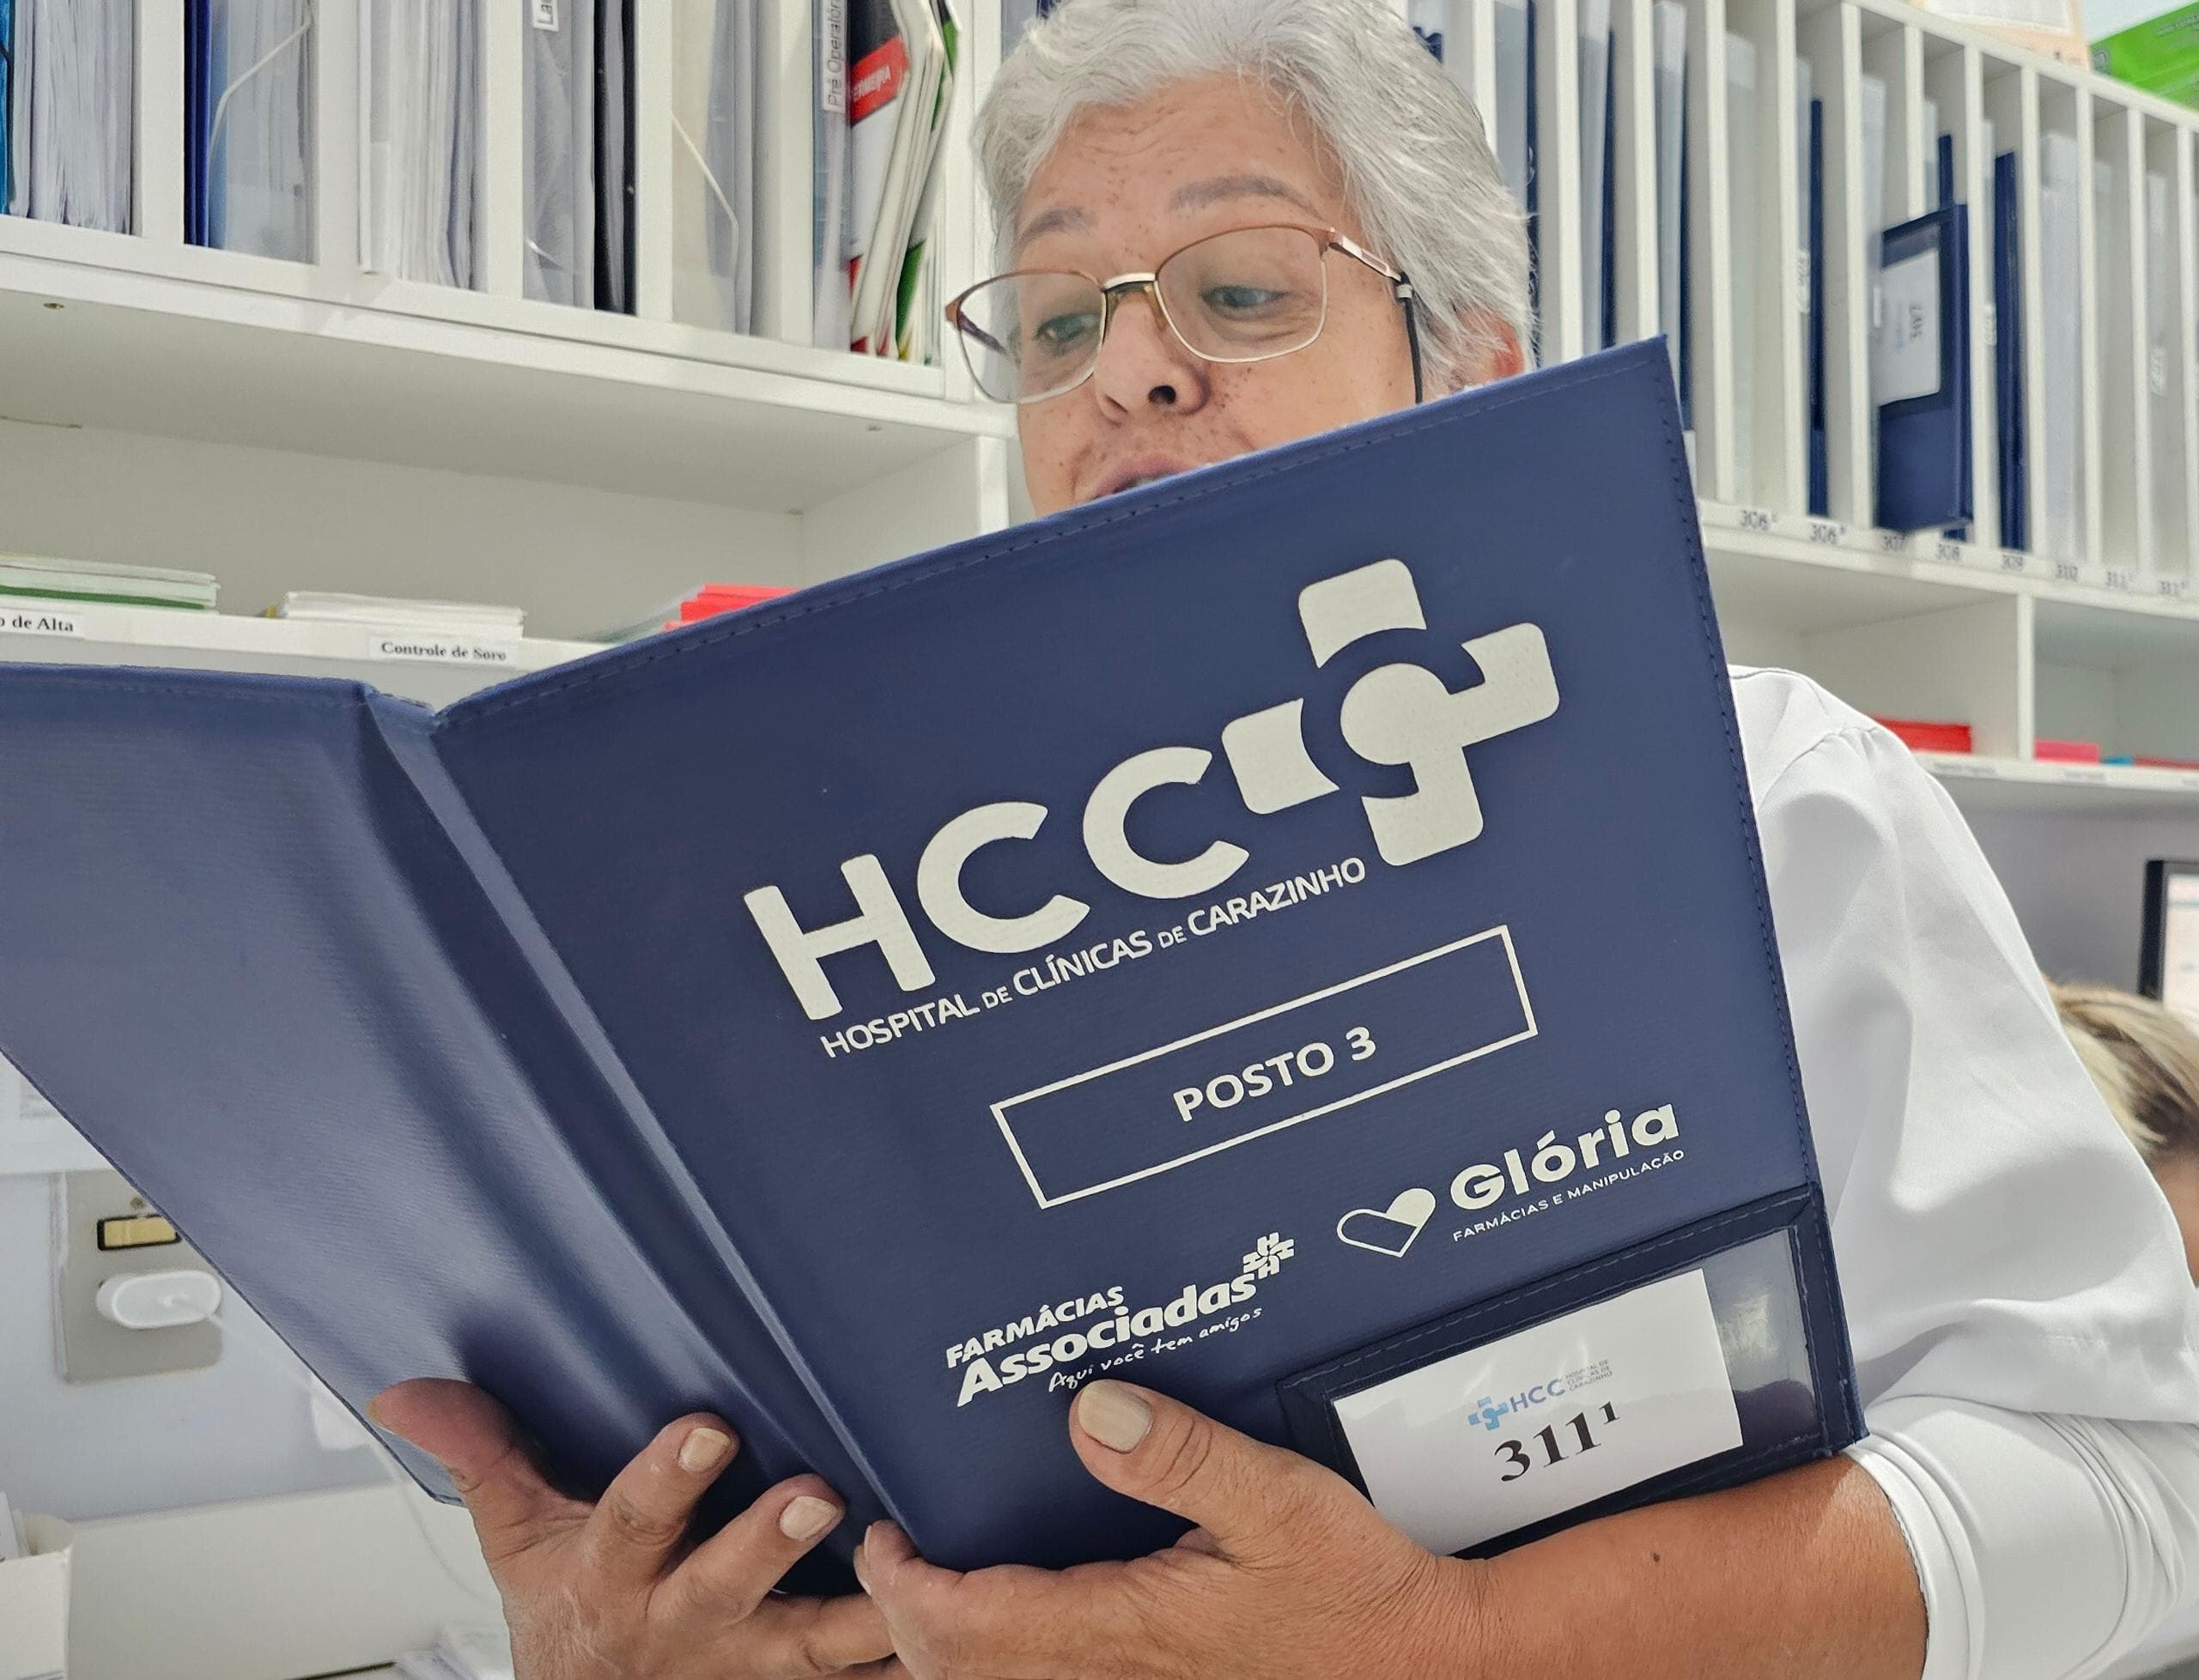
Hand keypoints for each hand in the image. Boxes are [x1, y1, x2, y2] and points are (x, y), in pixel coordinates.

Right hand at [369, 1379, 896, 1678]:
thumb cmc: (572, 1612)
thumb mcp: (519, 1536)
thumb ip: (482, 1453)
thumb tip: (406, 1389)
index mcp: (616, 1575)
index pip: (635, 1518)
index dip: (668, 1476)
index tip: (707, 1426)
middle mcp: (687, 1624)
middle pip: (732, 1584)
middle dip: (772, 1541)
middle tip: (821, 1491)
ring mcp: (752, 1666)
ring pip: (816, 1642)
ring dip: (867, 1610)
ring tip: (915, 1563)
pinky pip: (862, 1679)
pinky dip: (907, 1659)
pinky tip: (956, 1625)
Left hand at [854, 1379, 1490, 1678]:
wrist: (1421, 1663)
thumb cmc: (1353, 1589)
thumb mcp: (1275, 1500)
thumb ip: (1180, 1454)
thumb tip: (1088, 1411)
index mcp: (1127, 1629)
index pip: (970, 1631)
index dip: (906, 1589)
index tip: (884, 1537)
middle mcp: (1114, 1676)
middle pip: (964, 1672)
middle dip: (907, 1618)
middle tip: (890, 1551)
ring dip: (949, 1645)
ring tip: (932, 1582)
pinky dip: (1002, 1658)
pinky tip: (1012, 1615)